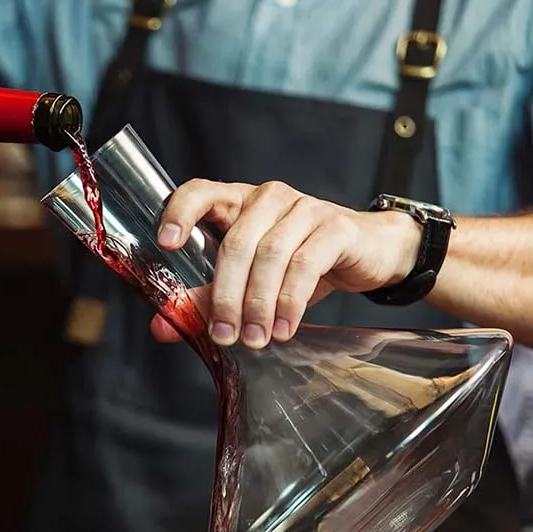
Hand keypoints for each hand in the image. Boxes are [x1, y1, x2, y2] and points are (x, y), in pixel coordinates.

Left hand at [150, 180, 421, 348]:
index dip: (180, 212)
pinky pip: (306, 264)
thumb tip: (162, 326)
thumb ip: (206, 300)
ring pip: (270, 255)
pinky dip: (291, 301)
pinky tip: (285, 328)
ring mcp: (304, 208)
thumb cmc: (304, 263)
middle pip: (236, 243)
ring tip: (255, 339)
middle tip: (225, 336)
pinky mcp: (336, 227)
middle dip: (226, 295)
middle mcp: (268, 198)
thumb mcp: (251, 281)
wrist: (371, 253)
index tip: (166, 244)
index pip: (201, 192)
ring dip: (259, 304)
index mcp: (239, 202)